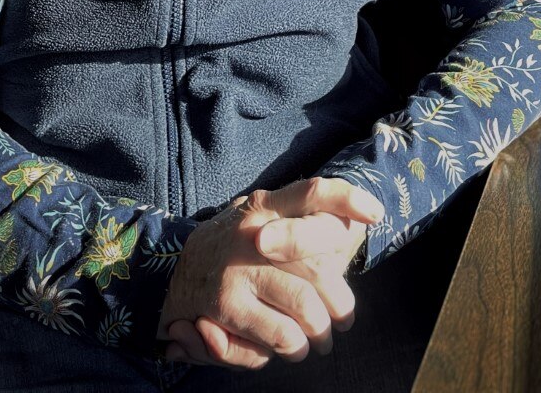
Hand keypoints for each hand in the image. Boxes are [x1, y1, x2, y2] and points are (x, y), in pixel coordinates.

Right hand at [159, 177, 382, 369]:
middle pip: (319, 266)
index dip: (347, 199)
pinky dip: (293, 347)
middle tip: (344, 320)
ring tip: (321, 340)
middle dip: (341, 302)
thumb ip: (295, 223)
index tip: (375, 213)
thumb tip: (354, 222)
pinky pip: (280, 335)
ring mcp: (239, 269)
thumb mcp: (256, 222)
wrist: (165, 273)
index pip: (312, 192)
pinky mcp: (227, 306)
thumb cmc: (228, 250)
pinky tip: (292, 348)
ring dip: (320, 332)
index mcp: (265, 206)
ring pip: (306, 308)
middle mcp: (254, 232)